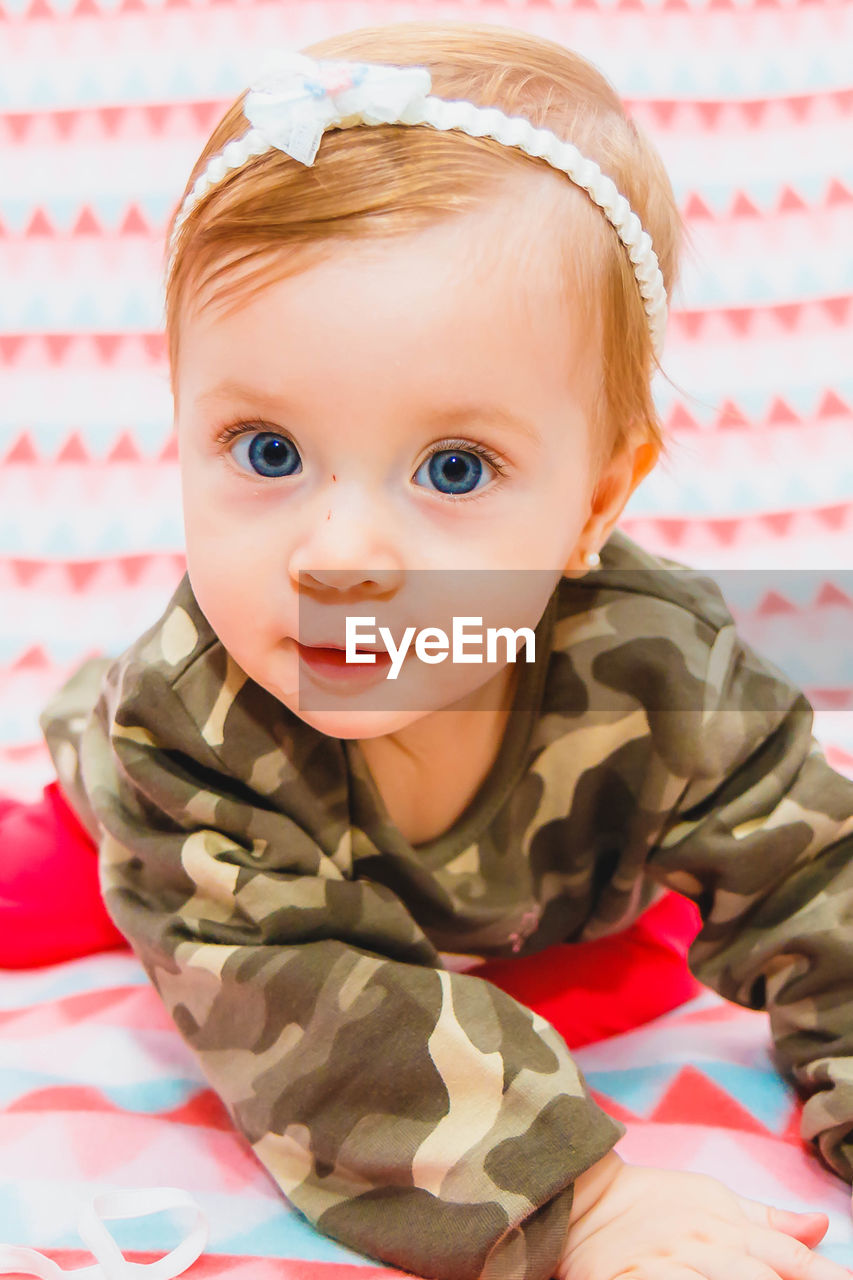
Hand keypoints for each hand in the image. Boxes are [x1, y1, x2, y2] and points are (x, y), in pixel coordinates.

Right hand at [556, 1152, 849, 1279]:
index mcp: (727, 1228)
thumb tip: (821, 1224)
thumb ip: (769, 1222)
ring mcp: (666, 1269)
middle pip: (758, 1278)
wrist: (585, 1199)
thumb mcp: (715, 1200)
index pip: (788, 1256)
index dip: (821, 1274)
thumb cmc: (657, 1205)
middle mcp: (703, 1249)